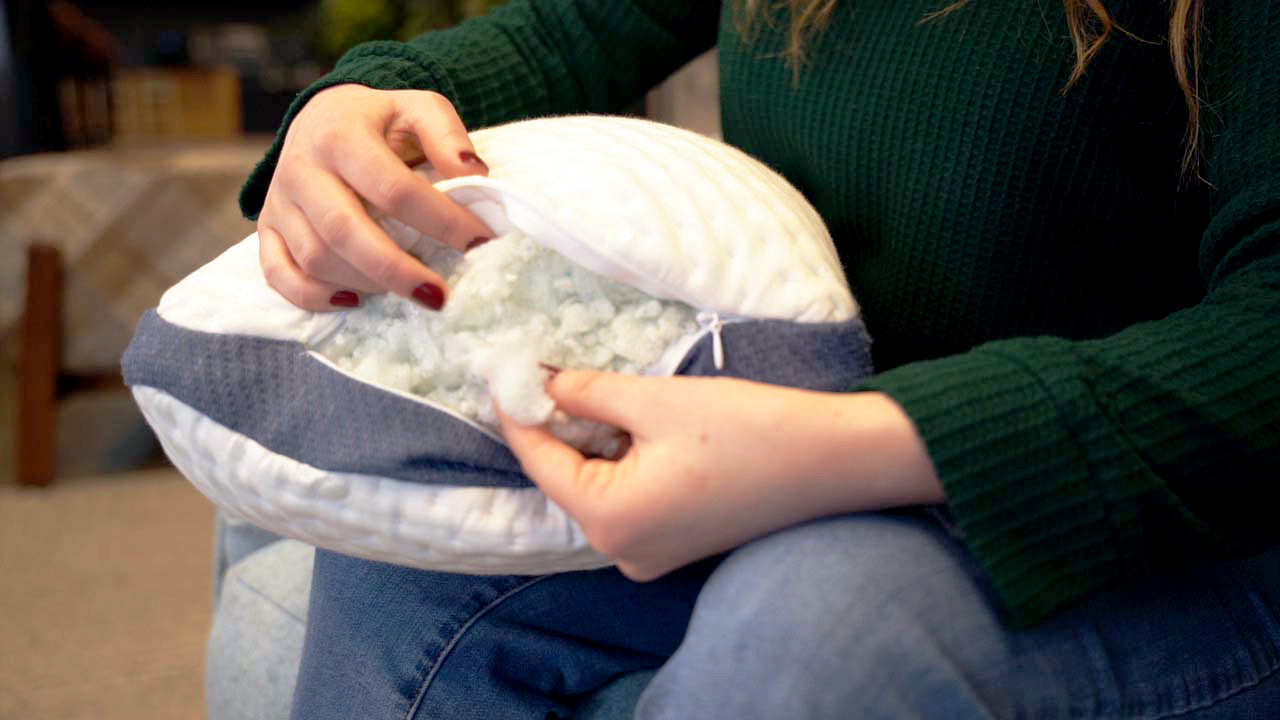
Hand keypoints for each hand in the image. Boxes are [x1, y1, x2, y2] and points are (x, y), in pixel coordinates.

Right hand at [257, 84, 494, 310]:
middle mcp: (302, 169)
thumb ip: (445, 132)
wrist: (321, 117)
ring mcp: (280, 202)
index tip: (479, 243)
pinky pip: (278, 274)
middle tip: (440, 296)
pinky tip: (355, 300)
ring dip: (366, 283)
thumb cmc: (379, 121)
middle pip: (345, 231)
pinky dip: (312, 297)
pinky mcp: (268, 228)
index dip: (440, 220)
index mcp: (341, 136)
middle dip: (397, 270)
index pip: (393, 188)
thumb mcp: (416, 107)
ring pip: (315, 258)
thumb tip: (474, 173)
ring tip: (409, 290)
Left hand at [498, 371, 942, 580]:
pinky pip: (626, 500)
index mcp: (609, 519)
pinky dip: (619, 462)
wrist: (834, 461)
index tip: (500, 368)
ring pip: (596, 488)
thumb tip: (541, 384)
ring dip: (588, 441)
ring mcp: (649, 556)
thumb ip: (587, 394)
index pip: (539, 460)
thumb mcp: (656, 401)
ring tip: (579, 388)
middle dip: (554, 425)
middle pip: (565, 478)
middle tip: (539, 371)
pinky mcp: (675, 546)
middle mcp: (621, 551)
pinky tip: (625, 424)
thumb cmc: (747, 429)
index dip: (517, 410)